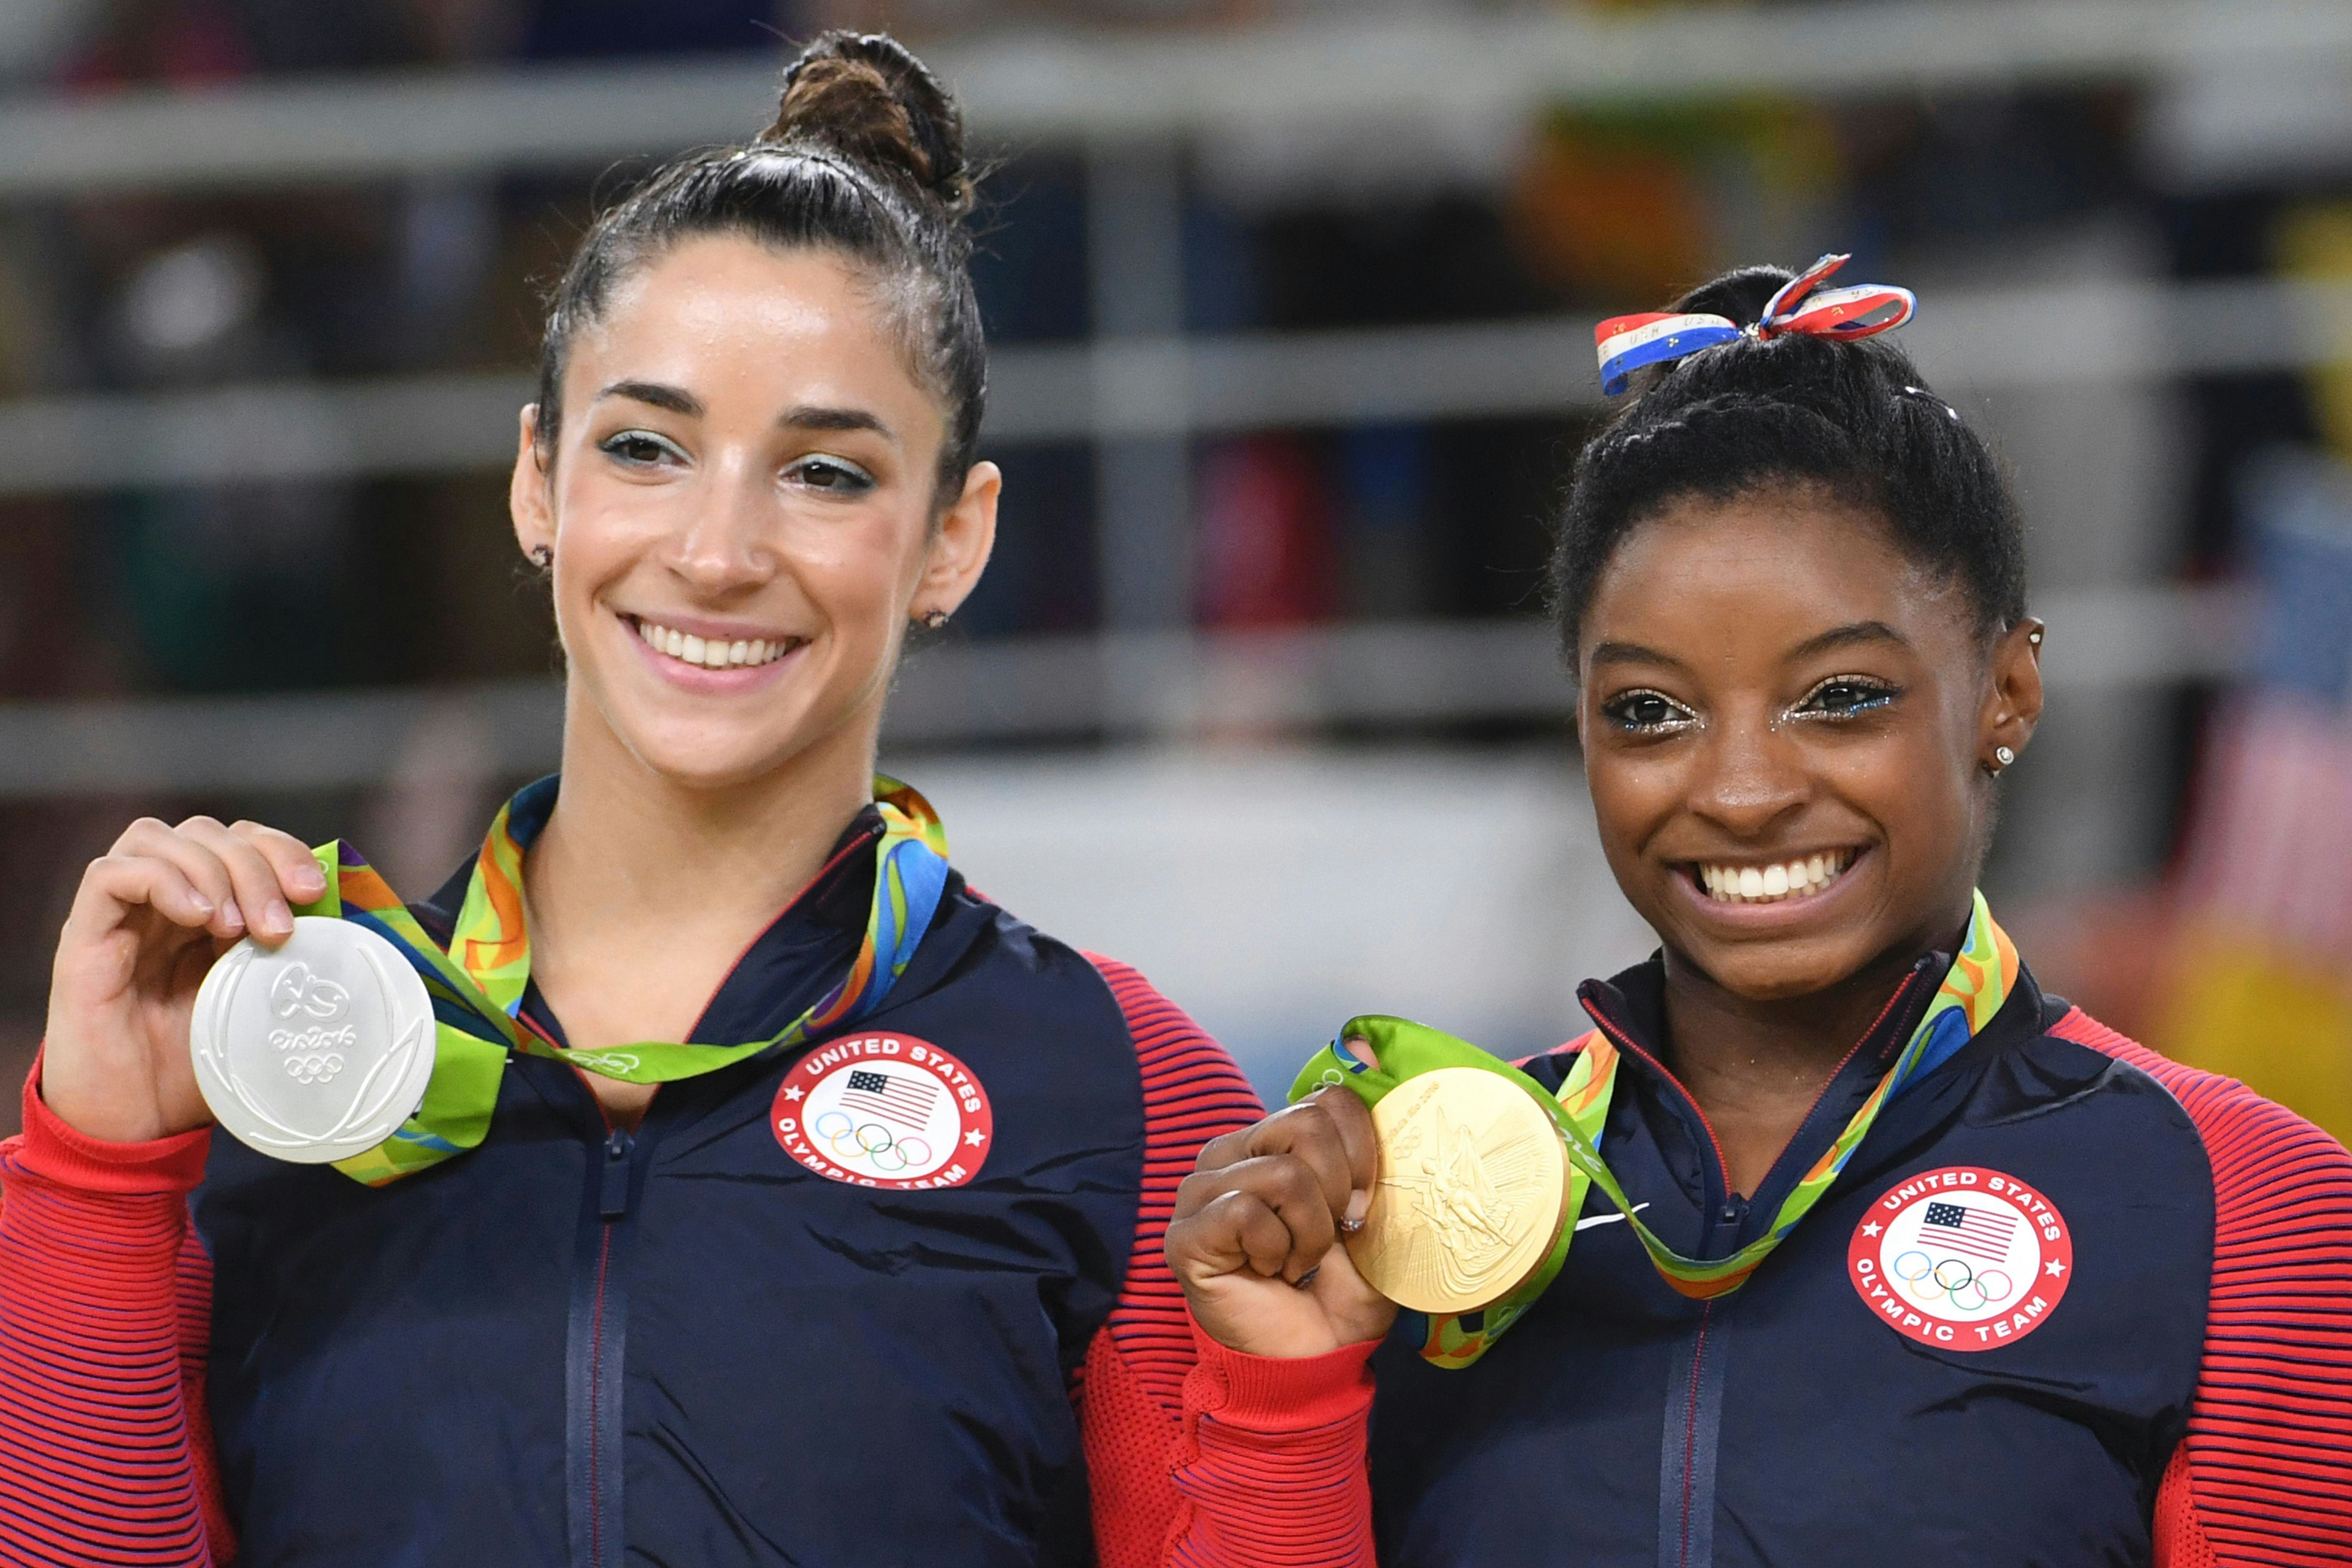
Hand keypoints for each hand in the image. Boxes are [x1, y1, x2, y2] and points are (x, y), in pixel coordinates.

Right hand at [43, 816, 325, 1143]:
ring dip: (212, 871)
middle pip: (206, 833)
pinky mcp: (85, 939)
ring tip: (236, 930)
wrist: (137, 1128)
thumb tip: (350, 932)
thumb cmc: (199, 1071)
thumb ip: (290, 965)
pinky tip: (198, 919)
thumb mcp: (262, 1008)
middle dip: (255, 865)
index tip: (314, 892)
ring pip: (156, 837)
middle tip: (280, 925)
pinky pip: (110, 874)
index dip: (280, 850)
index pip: (241, 841)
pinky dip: (163, 880)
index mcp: (208, 914)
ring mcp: (122, 918)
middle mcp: (163, 905)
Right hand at [1167, 1076, 1397, 1357]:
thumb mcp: (1374, 1218)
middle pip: (1307, 1124)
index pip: (1328, 1099)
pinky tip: (1270, 1274)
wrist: (1314, 1362)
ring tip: (1297, 1262)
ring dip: (1311, 1233)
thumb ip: (1376, 1156)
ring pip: (1283, 1173)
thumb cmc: (1339, 1291)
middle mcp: (1231, 1154)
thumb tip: (1376, 1065)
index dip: (1364, 1151)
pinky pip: (1247, 1213)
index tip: (1364, 1206)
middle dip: (1339, 1193)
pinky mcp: (1185, 1233)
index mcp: (1273, 1141)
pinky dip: (1277, 1252)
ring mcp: (1200, 1191)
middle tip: (1328, 1240)